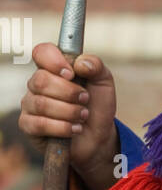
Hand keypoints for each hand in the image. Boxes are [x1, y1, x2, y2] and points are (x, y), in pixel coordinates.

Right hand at [20, 43, 118, 189]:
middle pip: (41, 80)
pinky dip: (62, 127)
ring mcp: (30, 104)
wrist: (99, 136)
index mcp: (54, 68)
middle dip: (69, 93)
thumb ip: (96, 66)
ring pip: (41, 103)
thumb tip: (80, 63)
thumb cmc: (97, 106)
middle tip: (85, 100)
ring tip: (83, 116)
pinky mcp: (29, 126)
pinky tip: (74, 128)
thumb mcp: (104, 82)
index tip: (71, 73)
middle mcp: (38, 84)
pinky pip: (39, 124)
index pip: (41, 53)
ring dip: (69, 112)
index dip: (54, 60)